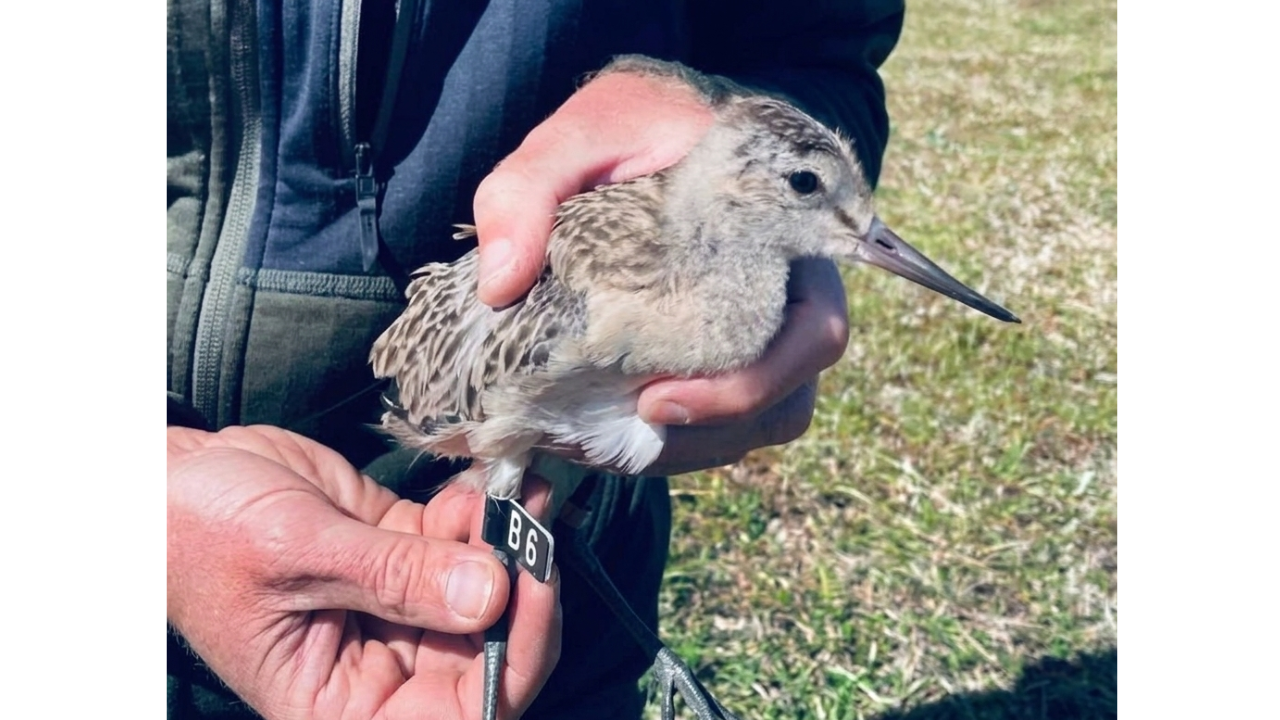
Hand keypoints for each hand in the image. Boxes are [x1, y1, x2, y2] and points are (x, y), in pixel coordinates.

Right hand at [168, 425, 560, 719]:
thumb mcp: (295, 554)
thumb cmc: (198, 533)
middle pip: (486, 647)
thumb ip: (394, 577)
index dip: (513, 657)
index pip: (458, 710)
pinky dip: (481, 513)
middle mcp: (378, 665)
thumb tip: (492, 595)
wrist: (165, 479)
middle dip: (519, 584)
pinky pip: (460, 542)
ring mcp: (394, 606)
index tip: (534, 584)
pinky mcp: (399, 552)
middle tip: (534, 521)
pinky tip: (489, 481)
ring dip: (509, 540)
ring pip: (482, 588)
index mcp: (341, 703)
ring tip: (519, 488)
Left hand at [472, 72, 848, 475]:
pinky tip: (599, 432)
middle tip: (605, 434)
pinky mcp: (729, 357)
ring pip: (755, 426)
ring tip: (590, 442)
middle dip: (702, 435)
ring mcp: (768, 334)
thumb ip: (532, 186)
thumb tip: (500, 283)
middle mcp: (794, 299)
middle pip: (786, 403)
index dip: (750, 387)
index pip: (815, 335)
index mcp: (791, 243)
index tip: (655, 399)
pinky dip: (664, 442)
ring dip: (679, 450)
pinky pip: (721, 425)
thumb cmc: (639, 122)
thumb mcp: (586, 129)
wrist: (657, 128)